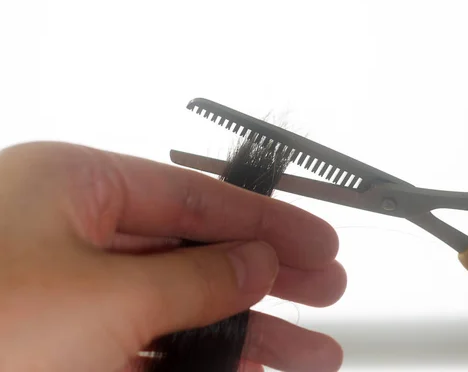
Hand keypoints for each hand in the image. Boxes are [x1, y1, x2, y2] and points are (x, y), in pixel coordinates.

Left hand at [0, 142, 345, 371]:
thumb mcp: (108, 298)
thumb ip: (197, 276)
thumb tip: (258, 262)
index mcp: (74, 189)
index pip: (196, 195)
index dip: (266, 221)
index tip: (318, 243)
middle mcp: (73, 233)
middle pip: (197, 249)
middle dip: (267, 275)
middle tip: (323, 289)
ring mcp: (72, 293)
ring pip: (181, 306)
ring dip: (246, 331)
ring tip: (306, 351)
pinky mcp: (70, 346)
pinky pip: (154, 347)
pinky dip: (202, 362)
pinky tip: (246, 370)